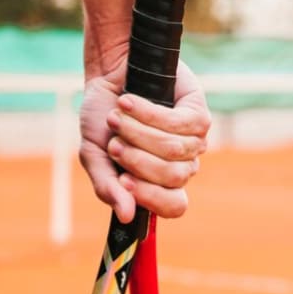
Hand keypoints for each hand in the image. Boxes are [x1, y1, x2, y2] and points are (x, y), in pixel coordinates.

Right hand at [79, 58, 209, 222]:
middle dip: (137, 159)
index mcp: (159, 182)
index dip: (151, 197)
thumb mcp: (95, 156)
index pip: (174, 207)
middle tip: (114, 144)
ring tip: (116, 118)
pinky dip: (147, 112)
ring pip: (175, 150)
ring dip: (138, 133)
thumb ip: (107, 187)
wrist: (106, 76)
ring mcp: (194, 140)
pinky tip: (128, 102)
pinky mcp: (197, 112)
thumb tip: (126, 217)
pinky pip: (179, 123)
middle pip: (173, 177)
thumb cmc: (102, 119)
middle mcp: (181, 164)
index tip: (123, 180)